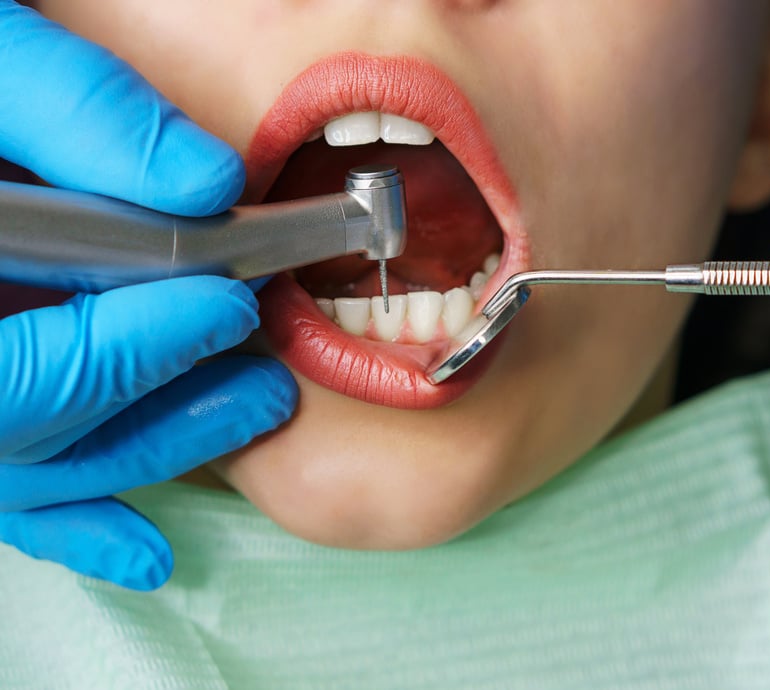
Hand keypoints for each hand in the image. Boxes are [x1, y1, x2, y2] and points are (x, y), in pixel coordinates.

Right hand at [0, 3, 296, 589]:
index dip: (130, 348)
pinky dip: (79, 521)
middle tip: (266, 379)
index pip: (18, 370)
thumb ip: (81, 113)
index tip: (227, 303)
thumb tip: (211, 186)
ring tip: (254, 412)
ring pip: (33, 472)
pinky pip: (10, 488)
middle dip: (162, 408)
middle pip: (34, 435)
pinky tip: (147, 553)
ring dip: (151, 454)